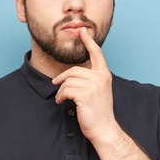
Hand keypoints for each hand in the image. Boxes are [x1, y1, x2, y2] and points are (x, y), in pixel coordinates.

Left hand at [52, 27, 116, 141]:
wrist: (104, 128)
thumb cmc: (99, 112)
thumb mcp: (98, 91)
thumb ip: (91, 80)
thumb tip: (72, 74)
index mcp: (105, 75)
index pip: (97, 54)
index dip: (89, 41)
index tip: (83, 30)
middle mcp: (100, 78)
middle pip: (74, 70)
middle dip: (62, 78)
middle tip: (55, 85)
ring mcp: (94, 86)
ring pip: (68, 81)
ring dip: (60, 90)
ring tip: (60, 98)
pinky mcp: (85, 95)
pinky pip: (65, 90)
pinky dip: (60, 96)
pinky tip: (61, 102)